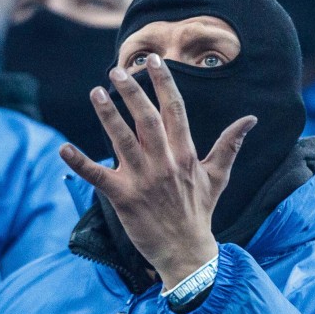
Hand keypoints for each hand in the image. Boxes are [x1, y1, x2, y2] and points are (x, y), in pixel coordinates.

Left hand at [59, 54, 255, 285]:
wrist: (186, 252)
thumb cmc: (199, 212)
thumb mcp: (218, 176)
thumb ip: (230, 144)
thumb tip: (250, 119)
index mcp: (185, 154)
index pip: (174, 110)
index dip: (164, 83)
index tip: (153, 60)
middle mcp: (164, 163)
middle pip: (146, 119)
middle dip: (132, 91)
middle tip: (117, 70)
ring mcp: (143, 179)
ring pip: (122, 140)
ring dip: (108, 115)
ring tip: (96, 92)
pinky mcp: (123, 197)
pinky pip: (98, 176)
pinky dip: (80, 163)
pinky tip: (64, 149)